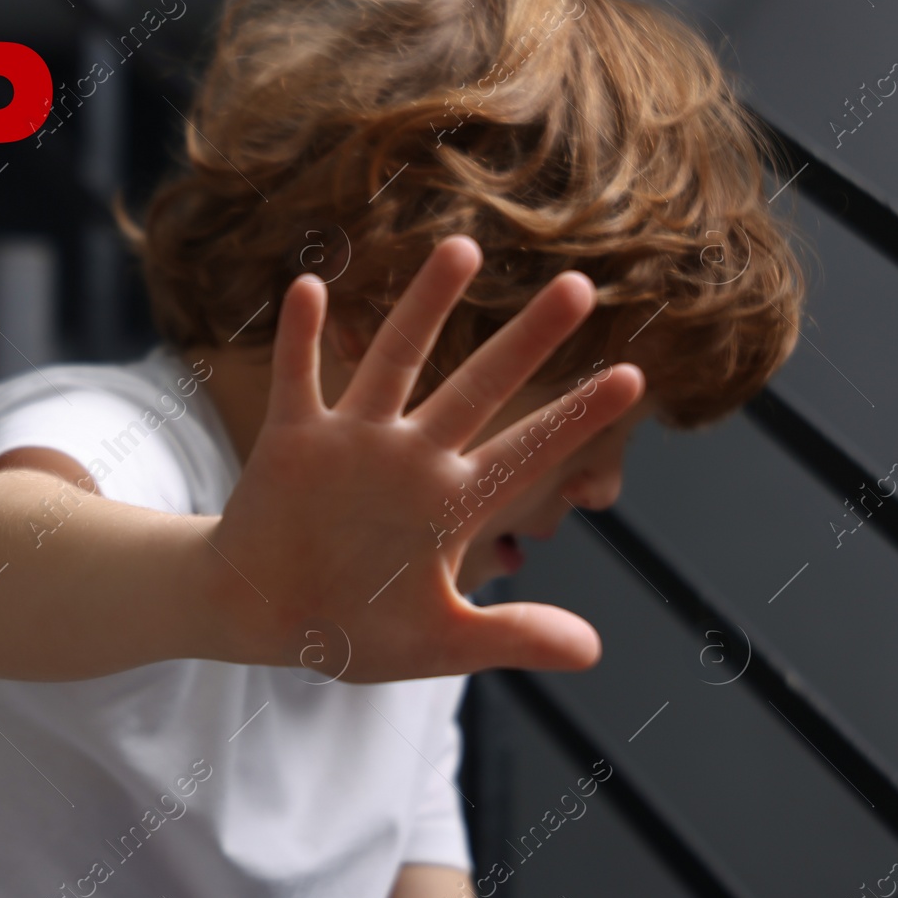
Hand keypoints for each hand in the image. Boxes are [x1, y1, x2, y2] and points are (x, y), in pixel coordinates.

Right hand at [204, 235, 644, 680]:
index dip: (576, 418)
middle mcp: (409, 460)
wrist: (264, 617)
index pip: (526, 453)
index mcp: (450, 505)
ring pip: (395, 361)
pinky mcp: (293, 441)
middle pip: (477, 387)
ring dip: (424, 308)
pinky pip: (299, 379)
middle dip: (526, 342)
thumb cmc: (354, 630)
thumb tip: (595, 650)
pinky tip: (311, 288)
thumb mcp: (438, 644)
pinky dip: (302, 338)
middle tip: (578, 286)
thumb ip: (511, 637)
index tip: (633, 375)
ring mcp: (352, 443)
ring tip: (462, 247)